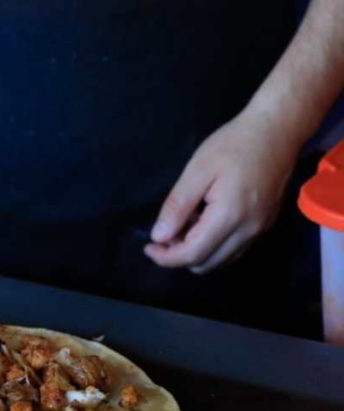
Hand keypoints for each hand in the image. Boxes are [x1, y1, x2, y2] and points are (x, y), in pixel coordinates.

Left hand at [145, 108, 299, 273]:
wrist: (278, 129)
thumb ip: (177, 207)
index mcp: (229, 216)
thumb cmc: (234, 144)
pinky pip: (234, 249)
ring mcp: (260, 230)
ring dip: (197, 251)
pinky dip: (214, 244)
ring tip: (187, 222)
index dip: (166, 257)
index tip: (148, 247)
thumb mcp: (197, 171)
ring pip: (220, 260)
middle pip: (206, 264)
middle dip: (180, 255)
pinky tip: (206, 220)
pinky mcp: (264, 225)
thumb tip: (159, 237)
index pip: (192, 255)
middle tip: (167, 231)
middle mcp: (248, 231)